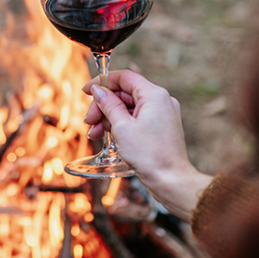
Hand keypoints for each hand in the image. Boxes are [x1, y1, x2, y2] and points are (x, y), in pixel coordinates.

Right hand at [82, 70, 212, 221]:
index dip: (103, 82)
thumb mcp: (122, 127)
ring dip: (109, 118)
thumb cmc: (149, 155)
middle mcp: (161, 101)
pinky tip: (108, 137)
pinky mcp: (160, 128)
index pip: (124, 77)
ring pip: (129, 108)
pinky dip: (121, 125)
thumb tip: (98, 89)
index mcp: (154, 95)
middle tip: (89, 121)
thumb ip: (108, 104)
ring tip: (95, 134)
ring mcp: (162, 115)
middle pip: (125, 94)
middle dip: (103, 106)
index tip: (87, 91)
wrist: (171, 180)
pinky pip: (136, 119)